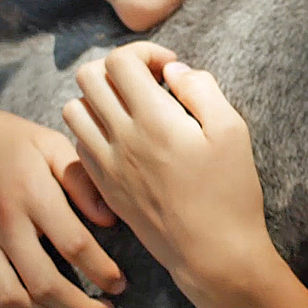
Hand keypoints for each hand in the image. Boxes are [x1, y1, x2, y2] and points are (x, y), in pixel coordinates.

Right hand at [0, 101, 125, 307]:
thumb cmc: (4, 138)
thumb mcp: (48, 143)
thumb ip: (80, 179)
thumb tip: (110, 219)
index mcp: (31, 192)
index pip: (75, 245)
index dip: (102, 271)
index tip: (119, 283)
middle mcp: (3, 222)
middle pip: (45, 283)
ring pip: (12, 299)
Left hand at [62, 42, 283, 307]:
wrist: (212, 254)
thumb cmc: (230, 193)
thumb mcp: (233, 131)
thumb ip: (202, 89)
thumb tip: (174, 71)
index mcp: (154, 119)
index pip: (120, 61)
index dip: (145, 52)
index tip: (170, 68)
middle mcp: (121, 138)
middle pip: (89, 77)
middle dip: (119, 69)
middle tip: (149, 84)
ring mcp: (107, 164)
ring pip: (74, 109)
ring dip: (100, 98)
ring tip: (133, 109)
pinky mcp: (104, 186)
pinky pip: (79, 143)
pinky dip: (95, 130)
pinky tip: (126, 139)